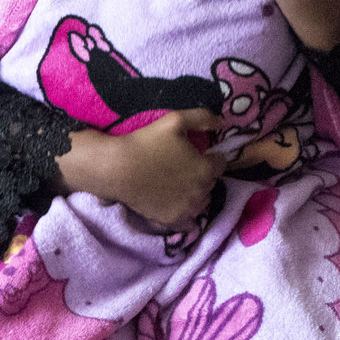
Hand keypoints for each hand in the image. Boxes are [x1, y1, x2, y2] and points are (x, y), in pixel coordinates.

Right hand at [57, 108, 225, 230]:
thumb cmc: (147, 142)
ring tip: (177, 184)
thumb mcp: (175, 120)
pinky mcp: (174, 220)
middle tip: (181, 167)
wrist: (118, 169)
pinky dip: (187, 214)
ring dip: (196, 193)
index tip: (193, 154)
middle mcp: (202, 191)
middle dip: (202, 174)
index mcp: (206, 168)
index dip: (208, 156)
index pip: (220, 163)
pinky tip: (176, 204)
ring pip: (202, 200)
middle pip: (211, 182)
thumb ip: (202, 118)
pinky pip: (190, 221)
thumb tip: (221, 122)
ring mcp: (188, 208)